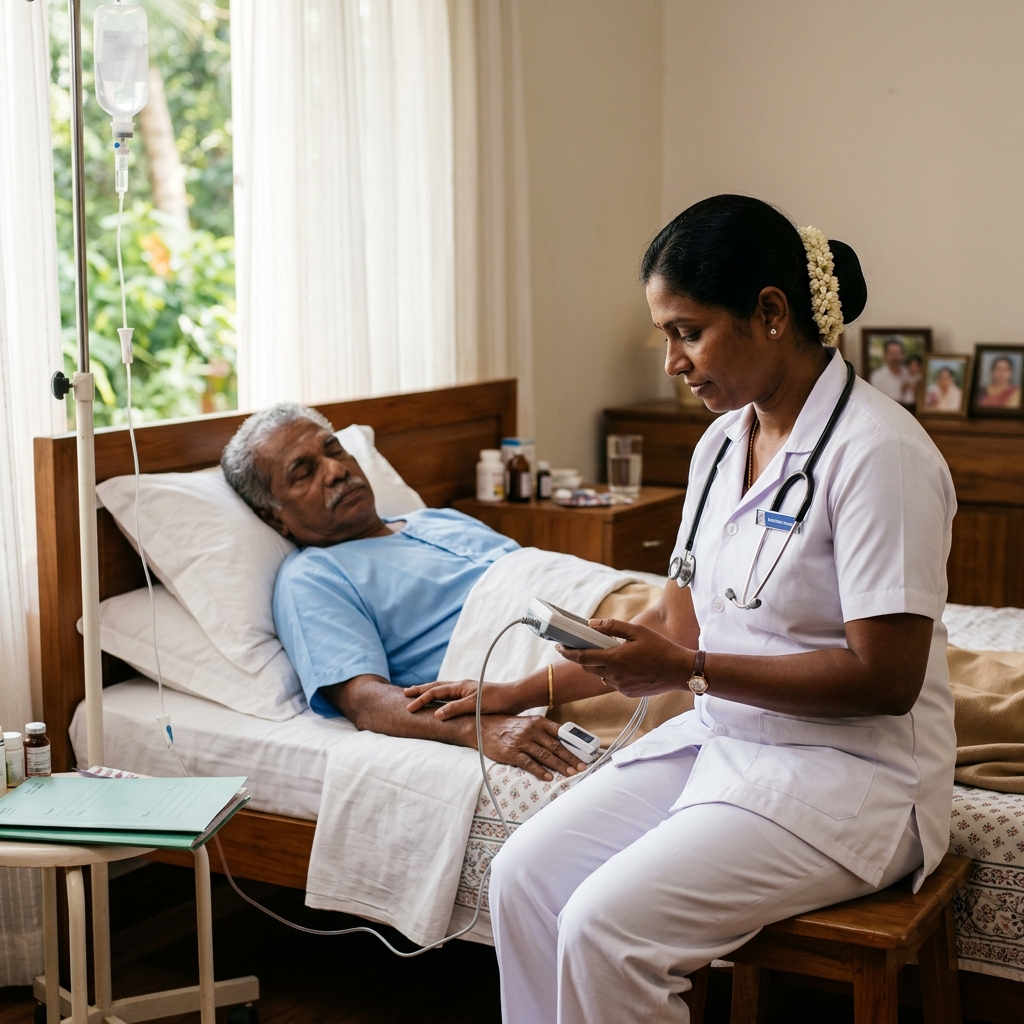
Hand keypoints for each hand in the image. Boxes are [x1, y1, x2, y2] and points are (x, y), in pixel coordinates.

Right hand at [403, 679, 526, 718]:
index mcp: (460, 687)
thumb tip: (436, 714)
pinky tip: (441, 700)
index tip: (408, 708)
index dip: (421, 700)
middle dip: (420, 690)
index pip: (435, 692)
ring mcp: (467, 690)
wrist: (515, 697)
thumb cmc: (497, 701)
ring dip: (429, 691)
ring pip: (443, 689)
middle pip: (436, 686)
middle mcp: (462, 686)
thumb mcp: (475, 706)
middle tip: (406, 693)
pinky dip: (440, 696)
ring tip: (419, 692)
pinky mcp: (472, 696)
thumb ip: (455, 709)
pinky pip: (450, 694)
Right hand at [475, 715, 587, 779]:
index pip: (561, 733)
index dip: (574, 744)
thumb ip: (543, 732)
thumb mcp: (527, 723)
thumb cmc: (507, 726)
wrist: (482, 726)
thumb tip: (564, 745)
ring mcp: (521, 741)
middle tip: (582, 767)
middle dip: (571, 758)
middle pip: (556, 746)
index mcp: (538, 721)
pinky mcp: (511, 753)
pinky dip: (540, 771)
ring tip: (570, 774)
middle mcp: (531, 730)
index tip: (585, 753)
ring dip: (559, 765)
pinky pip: (528, 763)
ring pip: (545, 755)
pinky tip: (548, 777)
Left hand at [557, 618, 692, 698]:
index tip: (559, 646)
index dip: (567, 652)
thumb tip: (591, 624)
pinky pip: (613, 682)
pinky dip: (613, 674)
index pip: (582, 657)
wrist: (679, 671)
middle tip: (584, 647)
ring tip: (611, 654)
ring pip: (601, 676)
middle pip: (588, 667)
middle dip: (583, 658)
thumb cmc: (660, 648)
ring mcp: (620, 686)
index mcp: (614, 659)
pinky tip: (626, 666)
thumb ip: (612, 627)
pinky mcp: (627, 693)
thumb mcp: (636, 631)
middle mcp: (614, 675)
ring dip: (600, 666)